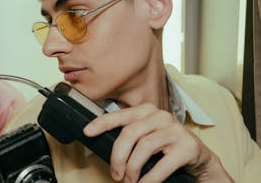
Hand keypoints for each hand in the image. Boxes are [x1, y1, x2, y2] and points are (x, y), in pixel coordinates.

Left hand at [82, 103, 233, 182]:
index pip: (120, 115)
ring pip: (144, 147)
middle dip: (118, 156)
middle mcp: (161, 116)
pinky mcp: (188, 147)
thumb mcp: (145, 137)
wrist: (200, 159)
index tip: (87, 132)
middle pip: (130, 133)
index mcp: (146, 111)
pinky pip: (162, 165)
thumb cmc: (166, 149)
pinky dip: (150, 179)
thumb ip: (128, 138)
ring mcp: (175, 129)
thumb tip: (101, 147)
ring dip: (133, 168)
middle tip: (115, 173)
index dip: (102, 123)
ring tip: (130, 180)